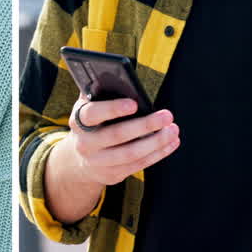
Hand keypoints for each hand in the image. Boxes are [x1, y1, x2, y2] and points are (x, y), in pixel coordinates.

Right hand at [63, 94, 178, 186]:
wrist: (78, 159)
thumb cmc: (92, 123)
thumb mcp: (89, 108)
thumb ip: (100, 92)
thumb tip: (119, 77)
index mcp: (79, 121)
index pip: (93, 113)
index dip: (112, 109)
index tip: (134, 104)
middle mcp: (85, 143)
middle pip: (117, 135)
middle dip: (145, 125)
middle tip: (167, 116)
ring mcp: (98, 162)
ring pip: (131, 154)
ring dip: (156, 142)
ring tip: (173, 130)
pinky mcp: (112, 174)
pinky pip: (138, 165)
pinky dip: (157, 154)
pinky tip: (171, 143)